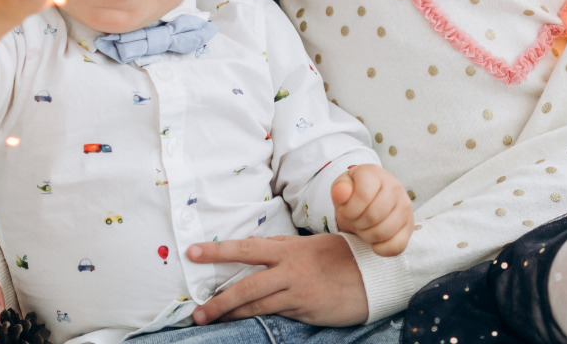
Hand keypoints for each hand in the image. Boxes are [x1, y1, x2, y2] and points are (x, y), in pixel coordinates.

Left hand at [186, 233, 368, 324]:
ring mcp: (296, 291)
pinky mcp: (305, 309)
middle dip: (217, 298)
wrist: (373, 276)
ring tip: (207, 319)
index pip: (247, 248)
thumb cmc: (343, 257)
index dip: (218, 250)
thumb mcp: (313, 245)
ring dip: (229, 313)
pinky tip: (239, 322)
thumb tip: (258, 247)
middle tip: (195, 310)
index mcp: (290, 248)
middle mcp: (290, 268)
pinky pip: (273, 315)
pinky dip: (254, 319)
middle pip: (245, 283)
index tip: (192, 252)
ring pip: (255, 304)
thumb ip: (285, 247)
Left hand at [332, 164, 412, 255]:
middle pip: (374, 215)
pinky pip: (397, 246)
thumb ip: (339, 189)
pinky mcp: (410, 226)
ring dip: (368, 236)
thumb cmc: (353, 195)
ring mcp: (405, 206)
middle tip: (355, 221)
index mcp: (375, 173)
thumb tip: (341, 192)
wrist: (369, 200)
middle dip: (358, 224)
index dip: (350, 209)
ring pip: (385, 232)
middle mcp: (395, 186)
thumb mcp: (342, 188)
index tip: (346, 211)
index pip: (364, 195)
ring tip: (364, 228)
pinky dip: (382, 249)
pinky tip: (375, 241)